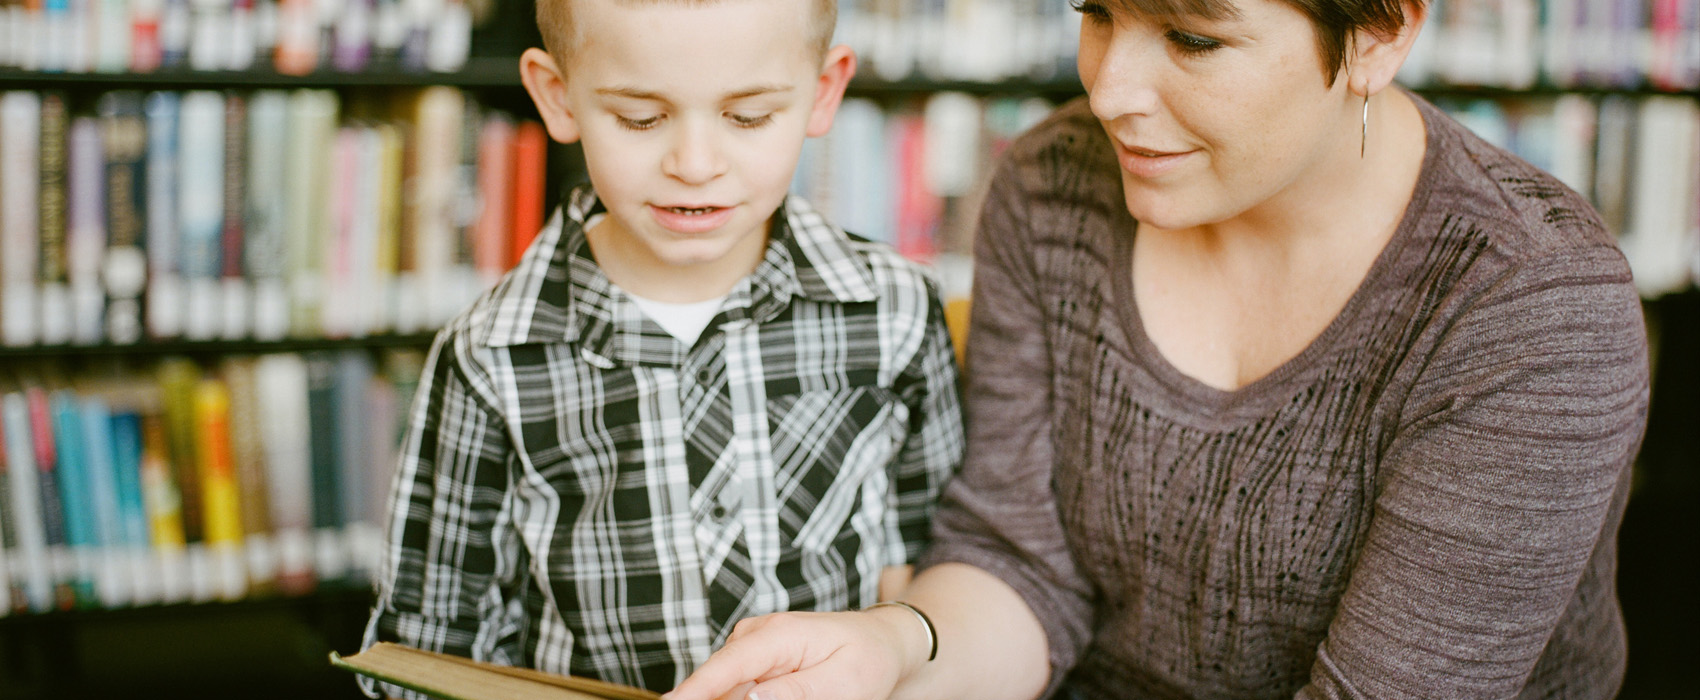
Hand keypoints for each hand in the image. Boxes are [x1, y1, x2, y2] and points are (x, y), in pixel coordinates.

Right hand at [664, 607, 926, 699]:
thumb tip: (747, 698)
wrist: (881, 640)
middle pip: (717, 681)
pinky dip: (741, 697)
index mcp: (778, 634)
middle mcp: (754, 635)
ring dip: (728, 699)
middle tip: (786, 695)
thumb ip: (796, 692)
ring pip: (724, 688)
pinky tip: (790, 692)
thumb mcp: (843, 682)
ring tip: (800, 690)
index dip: (693, 691)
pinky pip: (736, 689)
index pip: (725, 667)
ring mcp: (749, 648)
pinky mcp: (752, 663)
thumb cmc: (868, 658)